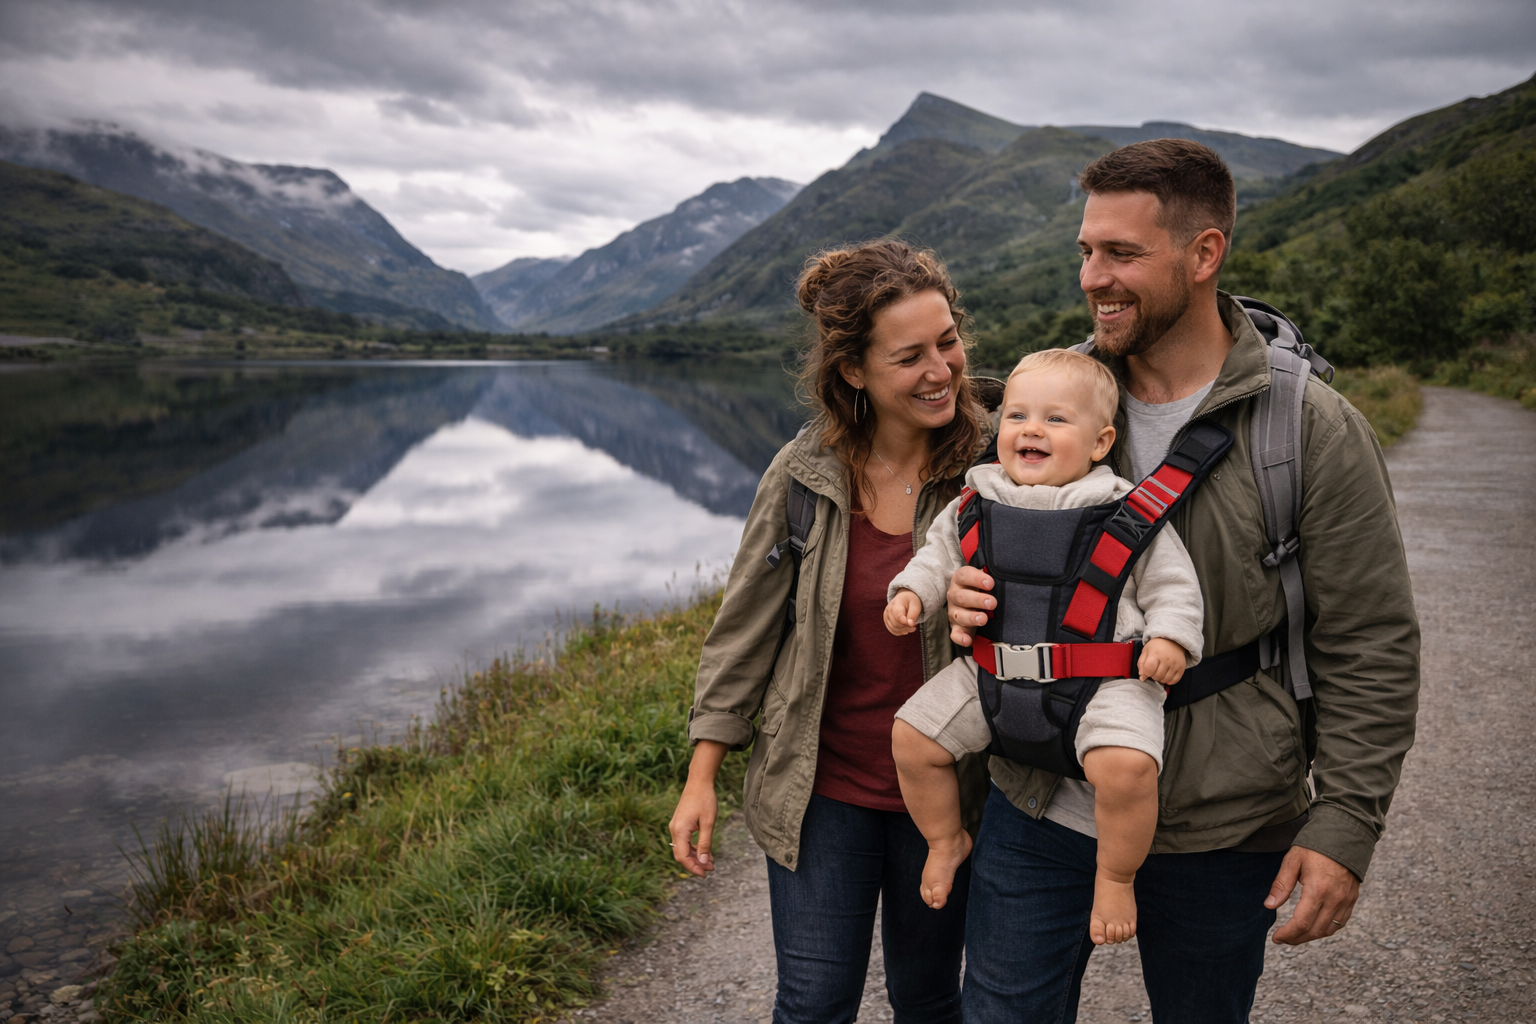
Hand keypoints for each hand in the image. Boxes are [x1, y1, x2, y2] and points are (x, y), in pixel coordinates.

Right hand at [669, 740, 726, 875]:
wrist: (699, 782)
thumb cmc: (705, 800)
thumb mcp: (708, 822)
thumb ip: (705, 843)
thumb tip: (704, 862)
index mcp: (680, 830)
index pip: (682, 856)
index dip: (693, 867)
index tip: (705, 874)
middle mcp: (674, 830)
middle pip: (681, 854)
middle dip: (695, 864)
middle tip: (710, 869)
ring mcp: (676, 826)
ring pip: (683, 848)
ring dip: (695, 857)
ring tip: (710, 862)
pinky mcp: (680, 823)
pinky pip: (684, 841)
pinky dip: (693, 848)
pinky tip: (705, 851)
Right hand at [885, 591, 922, 635]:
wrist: (904, 598)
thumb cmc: (911, 601)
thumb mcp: (916, 605)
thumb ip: (913, 615)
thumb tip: (910, 624)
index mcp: (896, 603)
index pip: (898, 617)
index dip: (906, 623)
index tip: (914, 625)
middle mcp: (888, 609)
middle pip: (896, 624)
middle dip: (907, 627)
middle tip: (914, 626)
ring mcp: (886, 615)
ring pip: (894, 629)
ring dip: (904, 630)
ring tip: (911, 627)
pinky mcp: (886, 621)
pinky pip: (892, 630)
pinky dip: (900, 632)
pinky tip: (905, 629)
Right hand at [945, 565, 995, 646]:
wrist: (969, 600)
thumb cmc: (978, 588)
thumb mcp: (983, 579)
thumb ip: (989, 577)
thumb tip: (1004, 576)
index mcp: (960, 580)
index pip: (965, 576)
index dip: (977, 579)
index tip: (990, 583)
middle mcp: (955, 595)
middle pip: (962, 597)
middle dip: (977, 600)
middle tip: (992, 602)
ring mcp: (954, 612)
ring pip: (959, 615)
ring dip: (971, 617)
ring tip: (983, 619)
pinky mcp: (956, 627)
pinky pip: (955, 634)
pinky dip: (961, 638)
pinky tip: (968, 640)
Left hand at [1138, 638, 1186, 685]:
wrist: (1172, 641)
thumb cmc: (1157, 646)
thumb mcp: (1145, 651)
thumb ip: (1141, 664)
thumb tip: (1142, 677)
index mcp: (1155, 654)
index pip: (1149, 669)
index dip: (1146, 673)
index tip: (1147, 671)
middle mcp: (1166, 659)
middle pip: (1157, 676)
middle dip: (1153, 676)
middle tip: (1154, 670)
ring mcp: (1175, 664)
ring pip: (1165, 680)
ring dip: (1160, 679)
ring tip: (1160, 672)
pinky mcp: (1181, 668)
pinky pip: (1174, 681)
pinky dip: (1169, 681)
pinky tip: (1166, 674)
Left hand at [1266, 846, 1360, 943]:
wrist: (1344, 836)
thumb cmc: (1315, 846)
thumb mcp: (1293, 860)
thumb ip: (1281, 884)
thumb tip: (1269, 906)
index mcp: (1317, 889)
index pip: (1302, 922)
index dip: (1288, 934)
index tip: (1276, 937)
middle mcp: (1334, 899)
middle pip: (1315, 931)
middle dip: (1297, 939)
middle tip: (1283, 939)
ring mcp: (1345, 901)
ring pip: (1328, 930)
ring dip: (1311, 936)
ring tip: (1295, 935)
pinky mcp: (1352, 900)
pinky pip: (1340, 923)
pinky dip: (1326, 930)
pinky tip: (1314, 927)